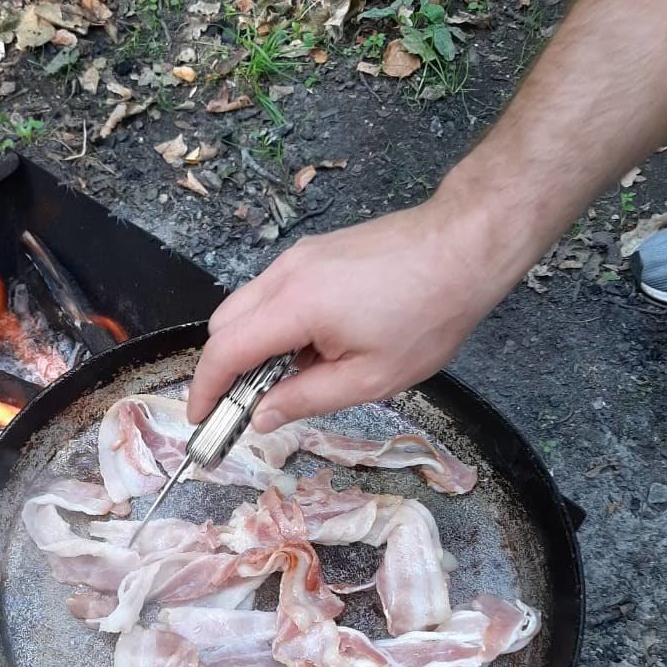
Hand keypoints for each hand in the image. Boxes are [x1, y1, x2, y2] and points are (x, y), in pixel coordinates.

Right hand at [188, 198, 496, 429]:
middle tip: (245, 407)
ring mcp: (298, 258)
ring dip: (251, 346)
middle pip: (223, 325)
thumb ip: (306, 399)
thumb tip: (261, 417)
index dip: (204, 390)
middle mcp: (285, 275)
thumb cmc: (428, 314)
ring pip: (245, 306)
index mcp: (294, 307)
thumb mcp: (370, 377)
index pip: (224, 351)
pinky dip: (272, 324)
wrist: (464, 247)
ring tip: (290, 378)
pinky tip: (312, 347)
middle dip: (223, 369)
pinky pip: (272, 292)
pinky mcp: (314, 252)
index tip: (202, 418)